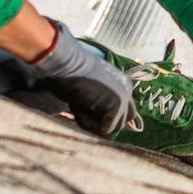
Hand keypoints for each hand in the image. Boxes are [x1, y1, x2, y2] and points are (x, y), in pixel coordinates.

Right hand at [31, 21, 133, 135]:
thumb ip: (101, 106)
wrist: (64, 63)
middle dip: (101, 123)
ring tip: (80, 104)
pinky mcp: (117, 104)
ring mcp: (124, 97)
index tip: (86, 109)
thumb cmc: (69, 75)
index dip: (105, 119)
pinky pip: (103, 129)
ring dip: (93, 123)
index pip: (124, 114)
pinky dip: (87, 122)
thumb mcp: (89, 93)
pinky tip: (79, 104)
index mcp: (123, 85)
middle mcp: (127, 90)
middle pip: (121, 124)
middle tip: (82, 106)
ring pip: (112, 129)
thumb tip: (105, 128)